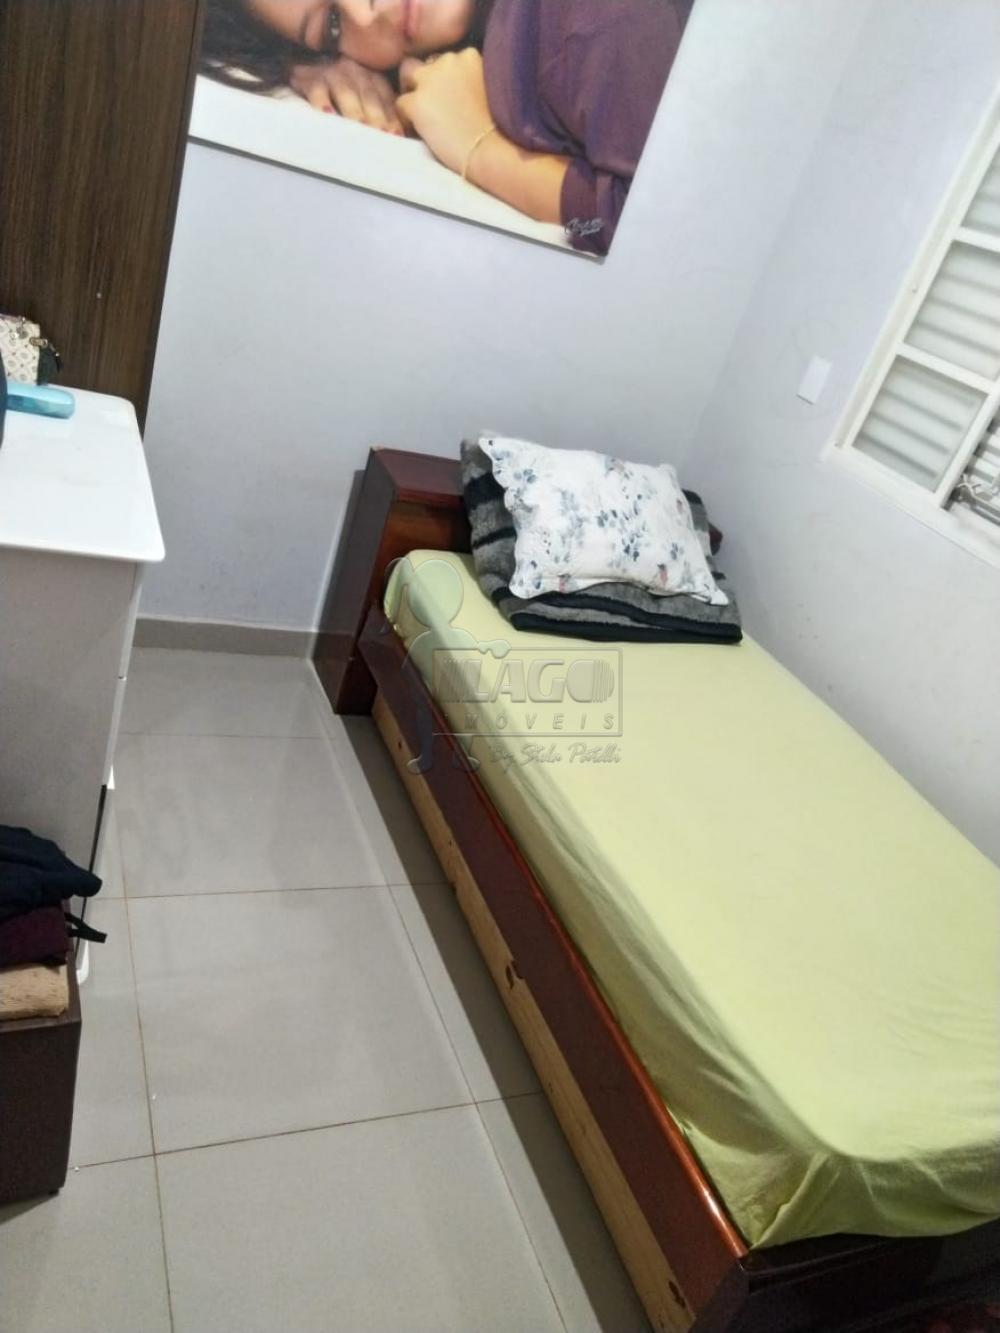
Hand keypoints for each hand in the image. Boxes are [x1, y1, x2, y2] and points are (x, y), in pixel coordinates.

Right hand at [289, 58, 402, 134]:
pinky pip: (317, 90)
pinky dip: (321, 101)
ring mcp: (332, 74)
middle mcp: (355, 73)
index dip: (392, 118)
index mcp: (372, 77)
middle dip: (377, 116)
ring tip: (360, 129)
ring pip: (346, 92)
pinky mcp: (310, 78)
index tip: (397, 137)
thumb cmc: (339, 89)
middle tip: (383, 136)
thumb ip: (380, 110)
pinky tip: (327, 115)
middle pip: (368, 96)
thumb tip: (397, 137)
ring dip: (354, 111)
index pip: (385, 99)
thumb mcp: (362, 94)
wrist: (305, 61)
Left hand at [396, 48, 492, 174]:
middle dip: (428, 83)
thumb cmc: (499, 129)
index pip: (448, 61)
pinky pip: (400, 105)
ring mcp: (429, 80)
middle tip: (437, 109)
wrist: (492, 150)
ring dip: (414, 94)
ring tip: (424, 118)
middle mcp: (448, 60)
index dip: (447, 81)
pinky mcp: (416, 102)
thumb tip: (461, 87)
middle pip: (426, 65)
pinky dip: (407, 118)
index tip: (453, 99)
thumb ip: (474, 78)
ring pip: (407, 77)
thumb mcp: (492, 88)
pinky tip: (422, 133)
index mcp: (469, 55)